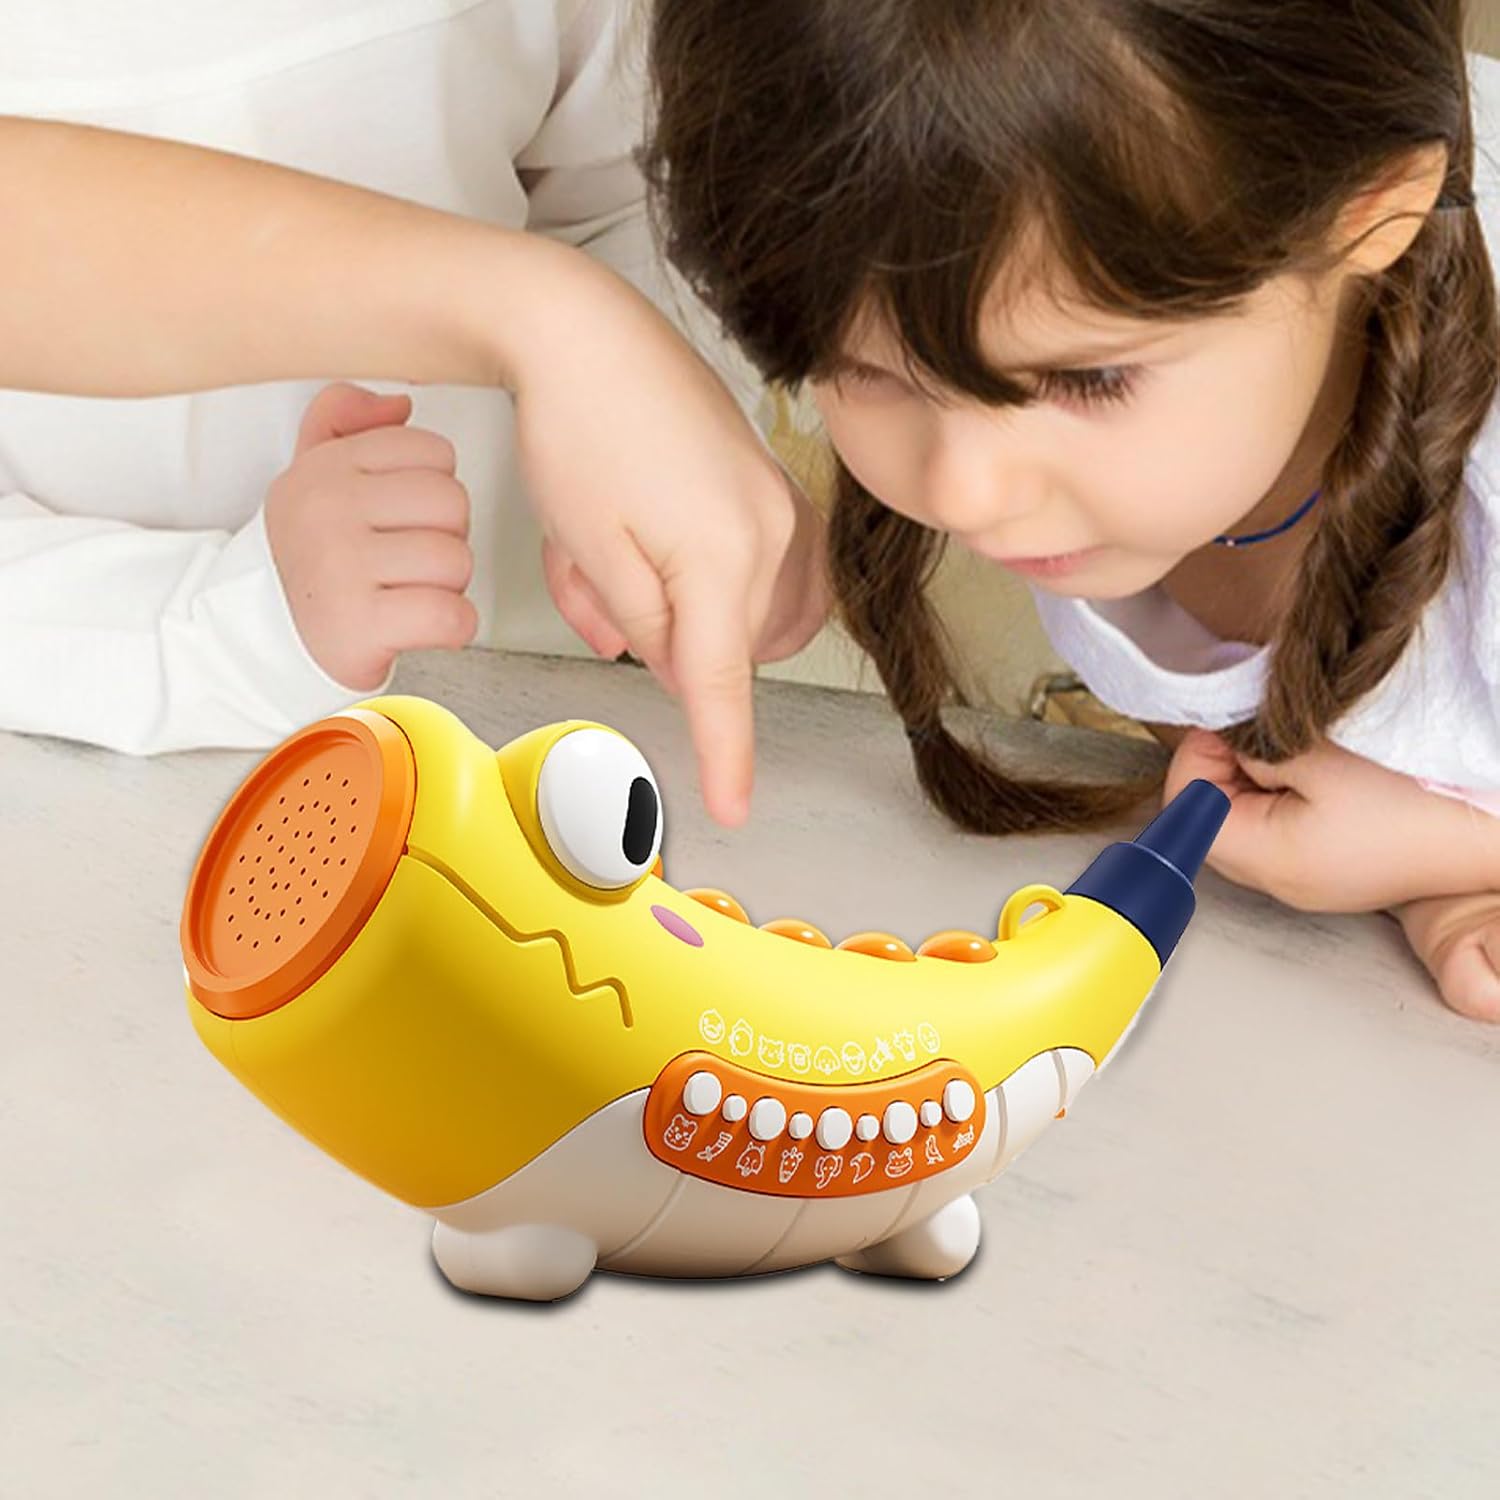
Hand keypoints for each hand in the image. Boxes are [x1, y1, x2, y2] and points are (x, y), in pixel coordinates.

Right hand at [265, 382, 477, 690]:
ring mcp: (340, 567)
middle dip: (446, 537)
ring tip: (407, 592)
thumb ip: (344, 421)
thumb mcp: (311, 474)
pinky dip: (453, 627)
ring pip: (456, 561)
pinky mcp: (358, 625)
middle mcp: (327, 510)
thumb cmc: (310, 556)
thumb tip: (399, 403)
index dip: (434, 490)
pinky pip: (451, 616)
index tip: (404, 517)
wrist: (263, 637)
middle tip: (410, 561)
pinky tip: (421, 625)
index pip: (433, 451)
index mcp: (324, 468)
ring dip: (447, 586)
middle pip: (453, 503)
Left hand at [512, 254, 831, 827]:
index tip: (733, 808)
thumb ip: (643, 627)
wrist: (587, 330)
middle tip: (591, 583)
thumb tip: (678, 665)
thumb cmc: (576, 430)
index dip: (725, 752)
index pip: (723, 682)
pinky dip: (706, 579)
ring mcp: (781, 505)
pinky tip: (657, 544)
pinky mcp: (772, 485)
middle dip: (654, 635)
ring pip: (741, 611)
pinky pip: (758, 568)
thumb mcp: (591, 550)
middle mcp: (773, 532)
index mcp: (725, 556)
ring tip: (611, 556)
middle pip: (724, 643)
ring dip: (677, 609)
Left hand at [1162, 728, 1499, 912]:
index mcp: (1269, 859)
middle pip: (1210, 820)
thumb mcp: (1322, 756)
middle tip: (1258, 731)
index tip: (1228, 722)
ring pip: (1242, 824)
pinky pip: (1278, 833)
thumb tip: (1220, 736)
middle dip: (1222, 768)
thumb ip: (1256, 746)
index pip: (1188, 809)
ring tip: (1296, 752)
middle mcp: (1279, 883)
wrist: (1488, 837)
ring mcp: (1305, 882)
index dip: (1198, 757)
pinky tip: (1315, 774)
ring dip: (1253, 781)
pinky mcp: (1329, 872)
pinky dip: (1281, 797)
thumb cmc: (1415, 799)